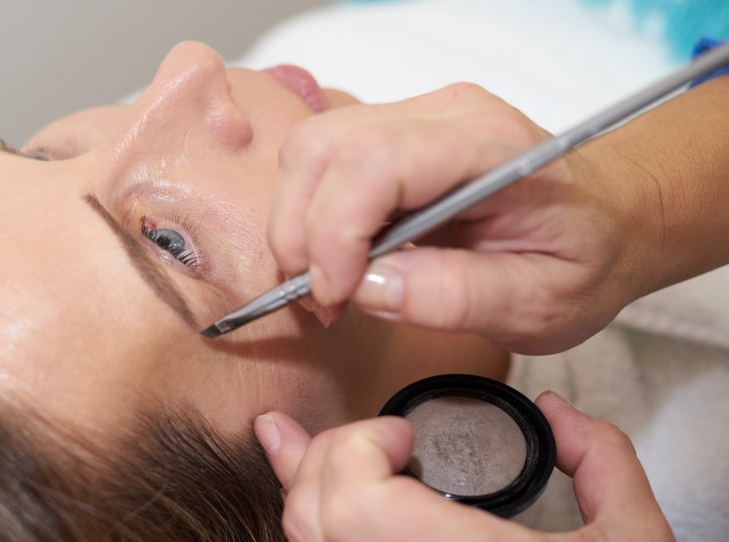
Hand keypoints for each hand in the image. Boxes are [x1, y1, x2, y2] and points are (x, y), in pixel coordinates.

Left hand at [254, 391, 672, 540]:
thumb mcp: (635, 541)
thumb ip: (603, 463)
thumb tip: (559, 412)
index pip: (354, 501)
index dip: (359, 447)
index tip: (401, 435)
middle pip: (314, 514)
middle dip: (331, 453)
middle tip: (380, 441)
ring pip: (306, 540)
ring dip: (313, 485)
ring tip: (336, 451)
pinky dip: (318, 521)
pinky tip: (323, 494)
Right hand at [269, 83, 654, 353]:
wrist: (613, 216)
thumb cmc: (587, 258)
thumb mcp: (542, 303)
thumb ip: (456, 297)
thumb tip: (363, 287)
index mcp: (491, 147)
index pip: (374, 161)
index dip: (334, 232)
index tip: (337, 297)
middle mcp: (445, 113)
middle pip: (323, 147)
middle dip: (300, 233)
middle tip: (323, 302)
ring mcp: (416, 116)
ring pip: (310, 150)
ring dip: (297, 225)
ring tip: (328, 286)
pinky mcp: (395, 133)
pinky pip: (323, 162)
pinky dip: (310, 217)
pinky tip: (340, 262)